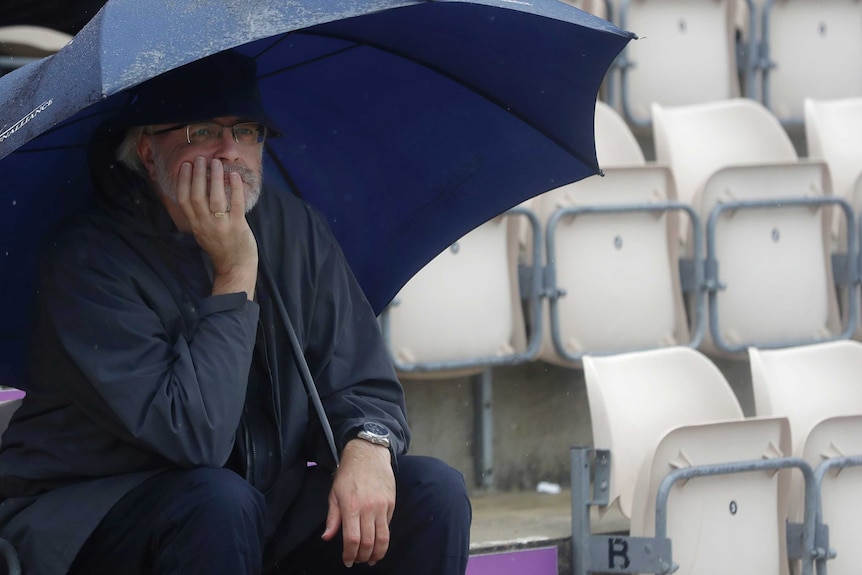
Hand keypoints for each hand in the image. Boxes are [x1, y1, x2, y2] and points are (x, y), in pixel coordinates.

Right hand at [177, 157, 257, 297]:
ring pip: (214, 198)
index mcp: (195, 225)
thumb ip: (199, 215)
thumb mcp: (203, 232)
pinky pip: (235, 204)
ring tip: (215, 163)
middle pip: (196, 196)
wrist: (235, 267)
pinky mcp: (237, 227)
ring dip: (214, 178)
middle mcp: (205, 225)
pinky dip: (235, 188)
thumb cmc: (221, 247)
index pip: (183, 200)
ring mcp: (221, 226)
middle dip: (197, 175)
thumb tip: (198, 191)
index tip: (185, 166)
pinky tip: (234, 176)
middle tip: (200, 159)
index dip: (183, 181)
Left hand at [322, 439, 395, 567]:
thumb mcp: (334, 494)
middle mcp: (368, 508)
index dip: (350, 555)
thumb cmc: (348, 474)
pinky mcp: (391, 503)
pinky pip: (388, 526)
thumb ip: (332, 518)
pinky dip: (383, 538)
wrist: (368, 454)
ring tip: (371, 559)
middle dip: (363, 557)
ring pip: (383, 538)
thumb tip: (327, 537)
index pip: (352, 539)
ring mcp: (382, 506)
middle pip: (368, 542)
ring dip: (377, 553)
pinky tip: (377, 541)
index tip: (347, 561)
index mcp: (351, 506)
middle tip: (359, 561)